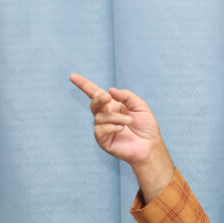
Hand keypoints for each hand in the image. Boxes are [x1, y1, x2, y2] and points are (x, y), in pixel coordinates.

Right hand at [70, 73, 173, 201]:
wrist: (150, 146)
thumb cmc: (146, 126)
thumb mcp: (140, 106)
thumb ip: (126, 96)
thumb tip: (109, 90)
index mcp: (113, 106)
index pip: (95, 94)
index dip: (84, 85)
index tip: (72, 76)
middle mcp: (105, 116)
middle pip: (94, 104)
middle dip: (99, 99)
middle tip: (107, 98)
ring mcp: (103, 128)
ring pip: (100, 117)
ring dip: (115, 117)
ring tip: (130, 121)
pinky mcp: (103, 140)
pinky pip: (100, 130)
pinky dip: (111, 127)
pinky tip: (122, 129)